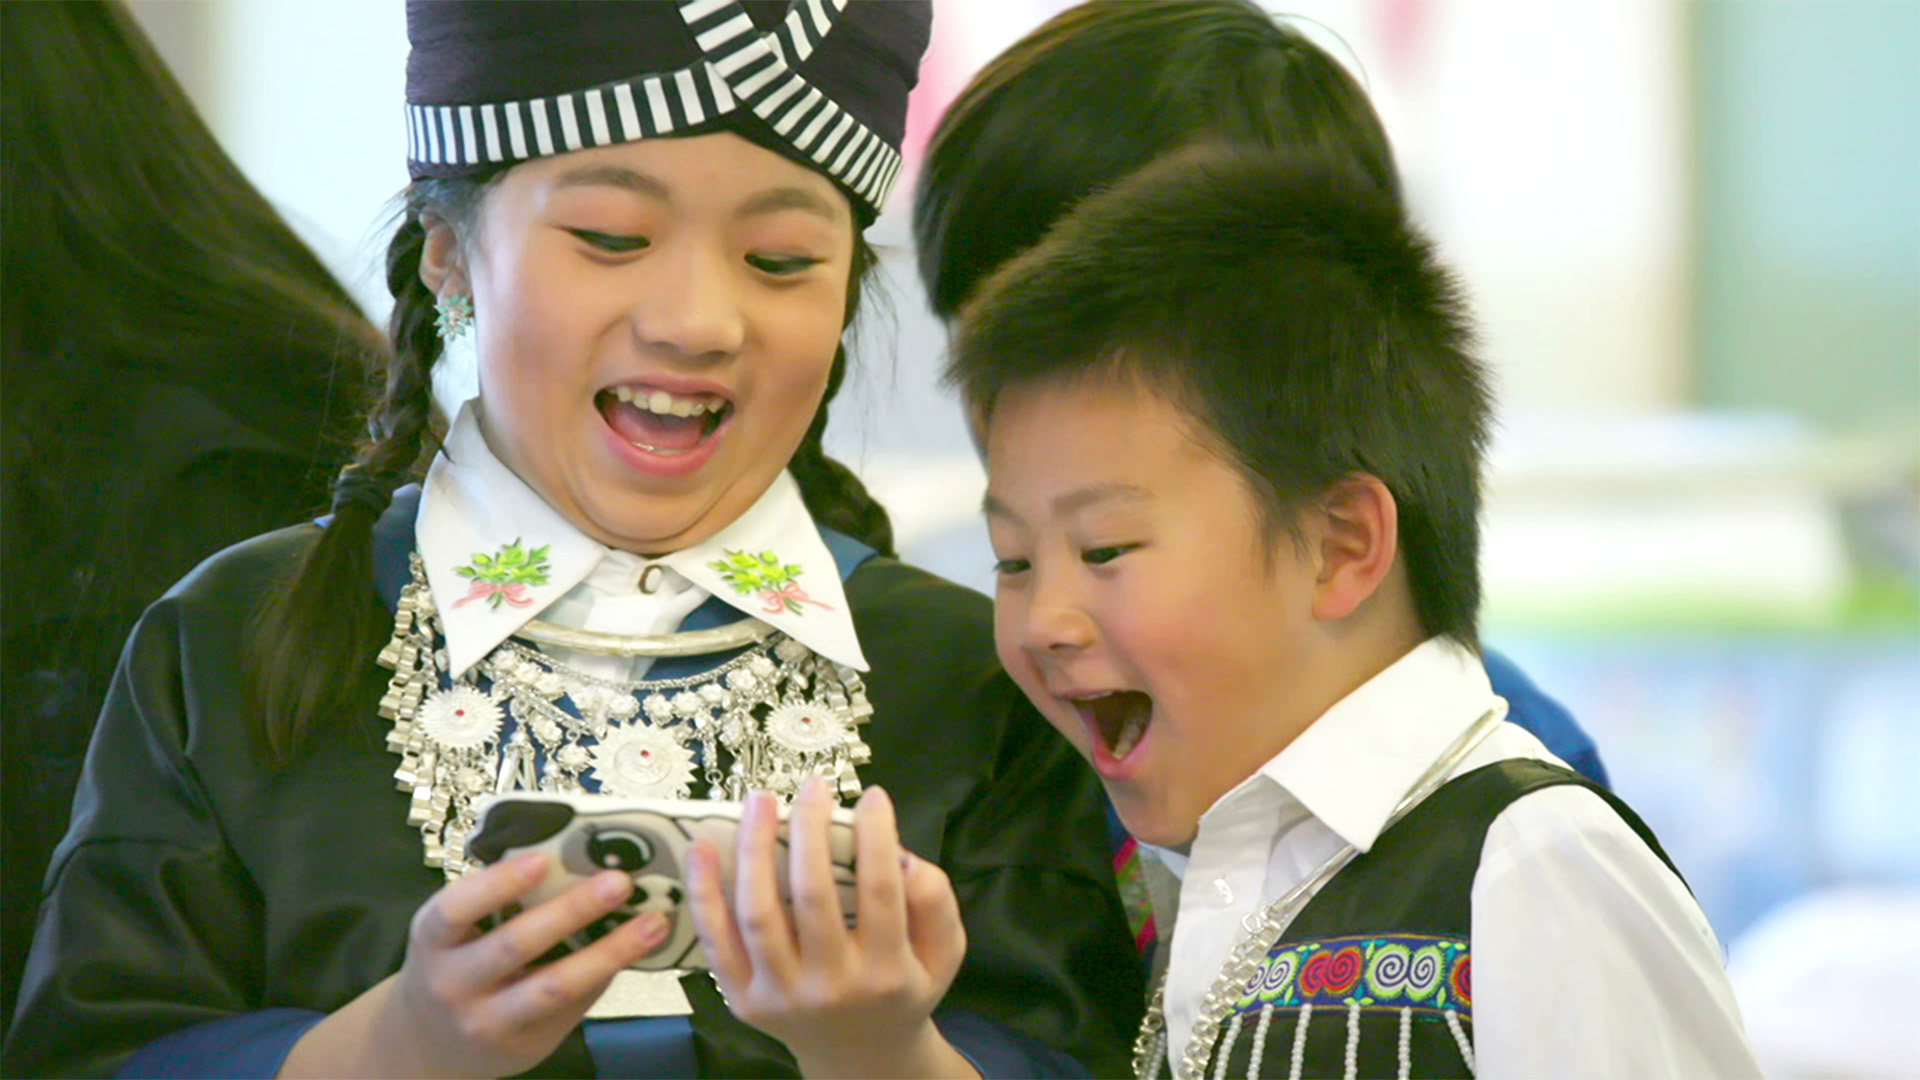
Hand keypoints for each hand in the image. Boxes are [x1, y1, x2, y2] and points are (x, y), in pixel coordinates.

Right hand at [279, 852, 668, 1078]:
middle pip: (515, 945)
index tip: (542, 859)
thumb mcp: (453, 933)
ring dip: (609, 952)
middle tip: (620, 881)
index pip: (457, 907)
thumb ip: (497, 904)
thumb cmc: (453, 967)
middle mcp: (454, 983)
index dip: (498, 882)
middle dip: (572, 910)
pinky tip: (634, 953)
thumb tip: (576, 862)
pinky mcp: (525, 1046)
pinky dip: (605, 976)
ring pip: (555, 986)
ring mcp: (488, 1020)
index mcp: (434, 938)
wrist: (427, 1046)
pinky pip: (572, 1008)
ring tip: (652, 923)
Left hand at [687, 778, 975, 1078]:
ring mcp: (781, 995)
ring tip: (760, 802)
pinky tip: (702, 847)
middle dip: (810, 831)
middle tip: (812, 788)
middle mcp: (831, 987)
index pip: (880, 892)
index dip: (875, 836)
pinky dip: (704, 893)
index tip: (873, 797)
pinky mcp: (742, 999)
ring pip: (759, 915)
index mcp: (886, 972)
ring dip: (754, 850)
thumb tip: (904, 858)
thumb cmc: (902, 990)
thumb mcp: (942, 955)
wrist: (860, 1056)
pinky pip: (717, 941)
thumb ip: (936, 904)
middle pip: (812, 897)